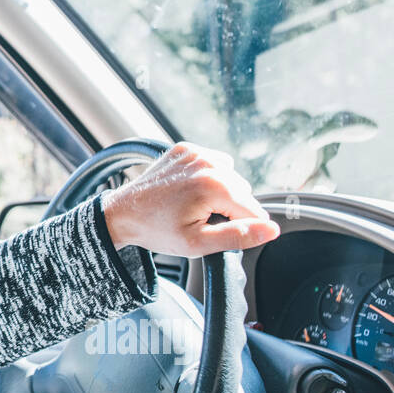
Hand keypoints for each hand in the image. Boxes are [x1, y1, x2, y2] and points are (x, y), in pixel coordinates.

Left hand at [99, 141, 280, 256]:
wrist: (122, 213)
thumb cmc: (156, 230)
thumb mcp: (198, 244)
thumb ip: (237, 236)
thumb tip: (271, 229)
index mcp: (213, 185)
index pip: (254, 210)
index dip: (241, 227)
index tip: (215, 231)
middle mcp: (207, 162)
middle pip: (244, 192)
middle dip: (229, 209)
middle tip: (199, 220)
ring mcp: (195, 152)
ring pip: (231, 177)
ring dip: (221, 193)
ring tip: (193, 206)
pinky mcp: (185, 149)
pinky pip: (214, 164)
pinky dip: (209, 178)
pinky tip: (190, 191)